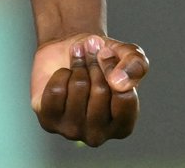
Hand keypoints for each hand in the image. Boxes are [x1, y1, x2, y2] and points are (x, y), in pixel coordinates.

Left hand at [30, 33, 147, 145]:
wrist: (70, 50)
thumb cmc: (103, 57)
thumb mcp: (127, 54)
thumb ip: (135, 65)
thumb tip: (119, 83)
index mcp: (122, 126)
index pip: (124, 95)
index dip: (113, 66)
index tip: (107, 52)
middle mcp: (99, 135)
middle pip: (100, 91)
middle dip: (93, 64)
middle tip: (90, 54)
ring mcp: (73, 131)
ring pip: (78, 88)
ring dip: (77, 65)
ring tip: (77, 62)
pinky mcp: (49, 121)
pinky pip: (56, 90)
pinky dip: (60, 74)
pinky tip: (63, 76)